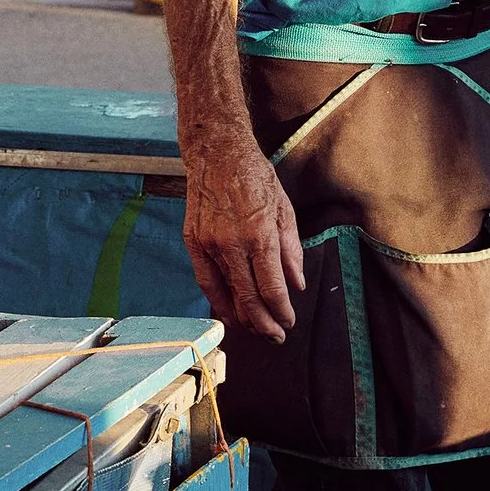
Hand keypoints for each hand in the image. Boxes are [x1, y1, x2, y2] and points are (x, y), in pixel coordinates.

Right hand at [181, 136, 302, 341]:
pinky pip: (205, 280)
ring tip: (255, 330)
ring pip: (226, 292)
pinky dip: (217, 299)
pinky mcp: (193, 241)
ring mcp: (209, 243)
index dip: (281, 310)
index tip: (288, 322)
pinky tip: (228, 312)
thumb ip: (291, 250)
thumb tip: (296, 284)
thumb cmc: (255, 177)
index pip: (271, 287)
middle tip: (276, 336)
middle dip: (264, 322)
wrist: (216, 154)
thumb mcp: (284, 209)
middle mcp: (232, 243)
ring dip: (242, 316)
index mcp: (259, 233)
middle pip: (248, 297)